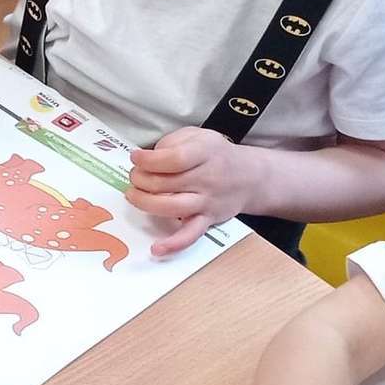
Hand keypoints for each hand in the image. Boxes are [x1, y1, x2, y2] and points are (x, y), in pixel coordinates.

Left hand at [128, 127, 256, 256]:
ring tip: (134, 195)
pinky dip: (173, 244)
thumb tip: (146, 159)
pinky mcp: (207, 220)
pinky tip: (156, 248)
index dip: (149, 160)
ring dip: (145, 202)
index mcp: (204, 153)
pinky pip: (191, 235)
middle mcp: (208, 178)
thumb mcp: (196, 136)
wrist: (250, 176)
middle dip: (140, 179)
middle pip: (166, 183)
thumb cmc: (214, 154)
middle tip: (135, 175)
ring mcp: (208, 202)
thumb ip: (171, 143)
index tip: (136, 158)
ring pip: (172, 208)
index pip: (174, 159)